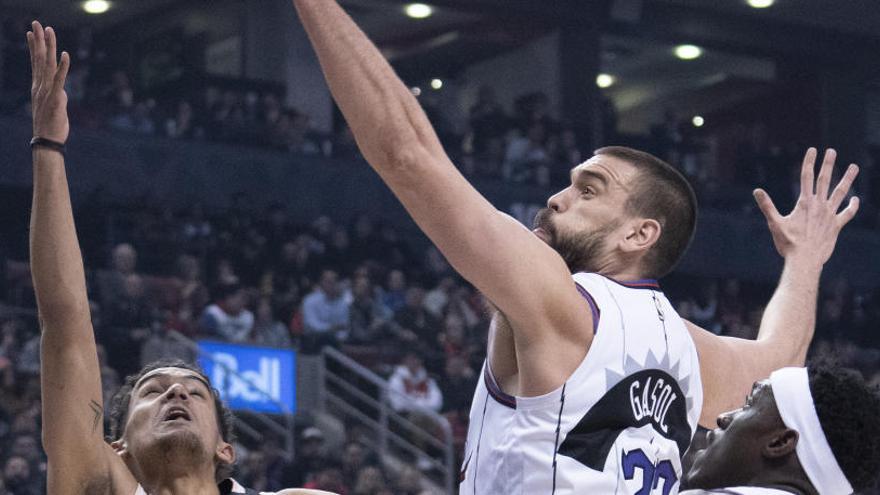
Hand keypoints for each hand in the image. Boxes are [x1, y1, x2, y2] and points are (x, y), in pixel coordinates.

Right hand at [27, 21, 69, 142]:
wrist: (47, 141)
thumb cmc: (51, 126)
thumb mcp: (53, 108)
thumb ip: (56, 97)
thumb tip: (61, 93)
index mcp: (39, 87)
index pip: (36, 63)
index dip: (34, 47)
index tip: (31, 33)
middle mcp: (40, 86)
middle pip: (39, 59)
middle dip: (39, 40)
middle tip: (37, 23)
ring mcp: (47, 91)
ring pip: (48, 64)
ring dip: (49, 46)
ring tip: (48, 30)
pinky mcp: (56, 98)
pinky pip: (60, 80)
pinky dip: (63, 67)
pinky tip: (65, 54)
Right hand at [753, 147, 858, 265]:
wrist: (805, 260)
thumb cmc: (788, 243)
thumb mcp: (774, 223)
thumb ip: (767, 206)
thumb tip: (756, 191)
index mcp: (804, 203)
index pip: (806, 177)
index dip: (809, 162)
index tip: (812, 150)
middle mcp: (819, 205)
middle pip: (825, 180)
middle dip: (828, 164)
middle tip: (832, 151)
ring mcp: (830, 215)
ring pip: (840, 192)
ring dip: (847, 179)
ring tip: (854, 166)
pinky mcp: (836, 226)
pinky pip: (847, 213)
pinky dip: (853, 205)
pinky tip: (855, 199)